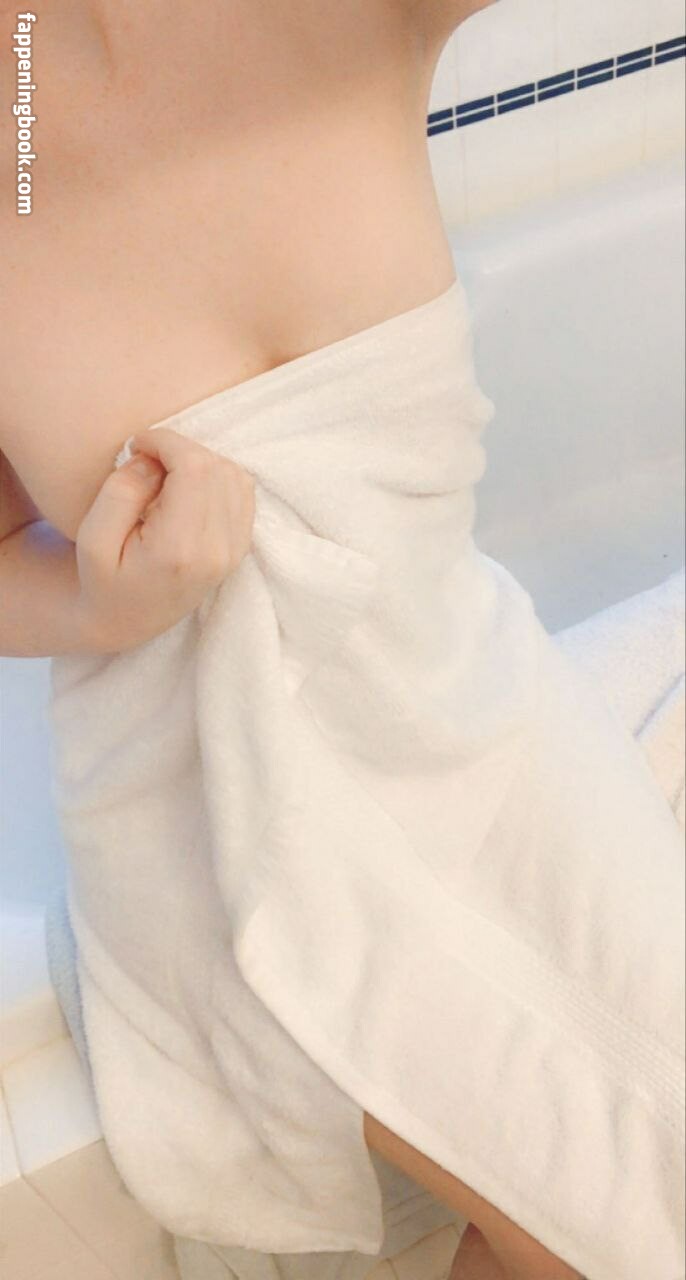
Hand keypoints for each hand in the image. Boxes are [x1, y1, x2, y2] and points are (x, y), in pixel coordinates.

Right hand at [74, 427, 255, 652]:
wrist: (127, 621)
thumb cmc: (104, 580)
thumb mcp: (92, 539)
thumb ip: (122, 492)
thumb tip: (155, 460)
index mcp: (179, 549)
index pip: (195, 468)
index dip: (167, 442)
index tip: (137, 444)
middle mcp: (216, 551)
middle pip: (216, 467)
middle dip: (180, 449)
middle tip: (147, 461)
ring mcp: (233, 552)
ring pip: (234, 475)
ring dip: (199, 461)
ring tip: (165, 476)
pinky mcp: (240, 548)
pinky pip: (243, 492)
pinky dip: (217, 477)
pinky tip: (186, 488)